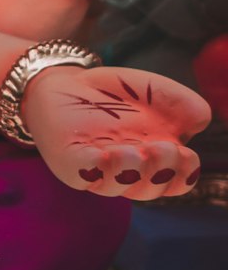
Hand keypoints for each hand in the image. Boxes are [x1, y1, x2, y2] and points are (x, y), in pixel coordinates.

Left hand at [24, 64, 210, 200]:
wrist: (69, 80)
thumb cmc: (118, 93)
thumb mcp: (155, 91)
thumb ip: (181, 102)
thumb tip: (202, 120)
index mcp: (154, 159)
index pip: (175, 182)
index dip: (184, 174)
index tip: (185, 154)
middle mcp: (127, 170)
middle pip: (148, 189)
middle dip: (160, 172)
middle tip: (163, 148)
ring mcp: (96, 169)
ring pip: (114, 187)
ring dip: (128, 172)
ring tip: (133, 151)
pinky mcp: (68, 160)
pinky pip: (81, 173)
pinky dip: (93, 168)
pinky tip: (103, 154)